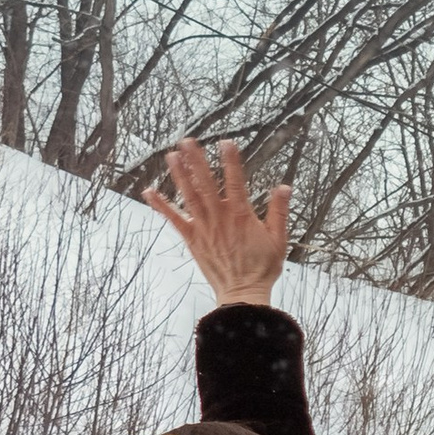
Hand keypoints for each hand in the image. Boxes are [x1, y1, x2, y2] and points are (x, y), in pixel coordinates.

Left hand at [143, 139, 289, 306]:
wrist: (243, 293)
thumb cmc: (262, 267)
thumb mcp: (278, 239)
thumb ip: (278, 212)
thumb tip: (284, 187)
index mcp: (241, 216)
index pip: (236, 182)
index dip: (231, 161)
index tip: (226, 143)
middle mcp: (219, 218)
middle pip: (206, 184)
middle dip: (197, 161)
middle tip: (187, 141)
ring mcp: (203, 228)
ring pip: (189, 196)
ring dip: (179, 175)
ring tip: (171, 155)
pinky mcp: (192, 239)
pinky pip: (174, 219)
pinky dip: (161, 205)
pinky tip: (149, 192)